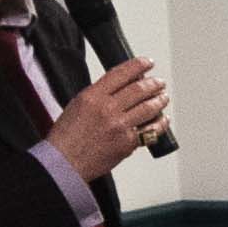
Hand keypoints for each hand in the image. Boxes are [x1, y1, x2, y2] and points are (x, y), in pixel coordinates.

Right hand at [49, 56, 169, 182]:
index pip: (121, 73)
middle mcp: (107, 109)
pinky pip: (150, 130)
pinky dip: (160, 123)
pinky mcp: (127, 143)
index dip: (138, 65)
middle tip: (159, 82)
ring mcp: (119, 126)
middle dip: (154, 83)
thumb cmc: (66, 137)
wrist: (64, 163)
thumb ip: (98, 94)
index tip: (147, 63)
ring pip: (149, 107)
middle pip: (139, 89)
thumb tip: (121, 86)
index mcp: (92, 96)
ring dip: (160, 100)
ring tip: (163, 97)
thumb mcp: (77, 105)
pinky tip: (163, 119)